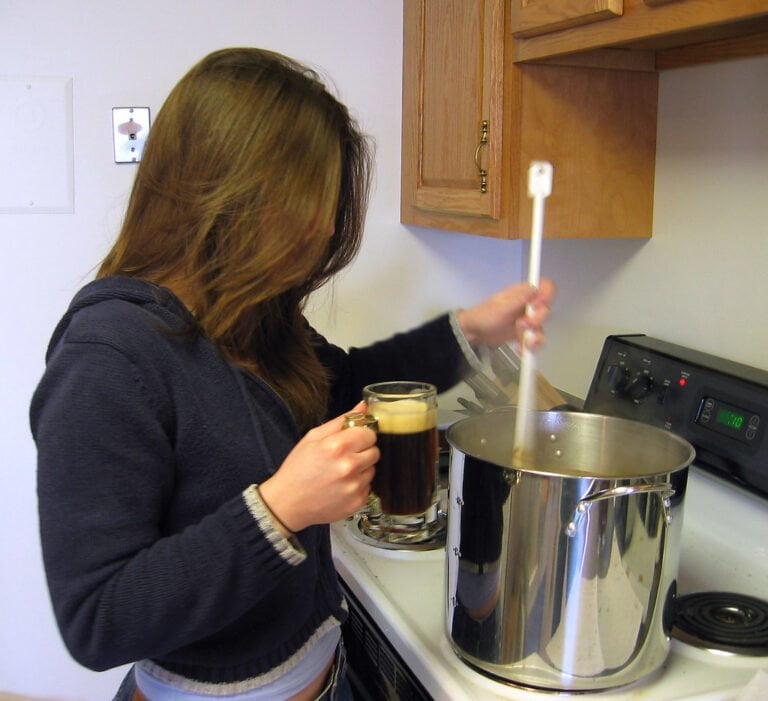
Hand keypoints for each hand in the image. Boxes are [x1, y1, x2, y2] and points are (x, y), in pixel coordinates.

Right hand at [258, 402, 378, 531]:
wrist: (287, 503)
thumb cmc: (297, 469)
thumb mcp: (313, 438)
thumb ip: (340, 421)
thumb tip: (363, 407)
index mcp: (337, 446)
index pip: (369, 434)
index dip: (360, 435)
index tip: (352, 439)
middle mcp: (348, 466)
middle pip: (375, 451)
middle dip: (362, 451)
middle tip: (344, 456)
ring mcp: (354, 486)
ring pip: (372, 469)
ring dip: (360, 469)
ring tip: (340, 472)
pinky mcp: (357, 502)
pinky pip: (368, 487)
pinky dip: (357, 485)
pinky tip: (340, 486)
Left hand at [457, 278, 554, 349]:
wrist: (474, 333)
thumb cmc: (484, 315)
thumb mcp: (502, 306)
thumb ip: (520, 299)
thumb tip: (535, 289)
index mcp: (523, 293)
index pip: (545, 287)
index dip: (547, 296)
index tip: (536, 307)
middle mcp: (528, 305)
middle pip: (546, 310)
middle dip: (537, 320)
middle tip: (522, 326)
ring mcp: (528, 320)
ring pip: (541, 327)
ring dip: (535, 337)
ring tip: (524, 342)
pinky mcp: (525, 333)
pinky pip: (535, 340)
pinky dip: (530, 346)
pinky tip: (520, 349)